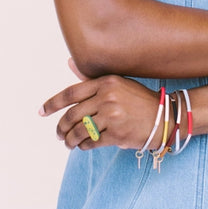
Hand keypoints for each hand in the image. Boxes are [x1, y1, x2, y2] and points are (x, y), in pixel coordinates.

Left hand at [39, 59, 160, 150]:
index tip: (41, 112)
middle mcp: (107, 97)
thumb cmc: (139, 100)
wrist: (165, 116)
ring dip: (69, 140)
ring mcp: (112, 116)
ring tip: (68, 143)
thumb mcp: (117, 83)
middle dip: (61, 127)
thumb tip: (70, 62)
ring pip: (79, 131)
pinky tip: (83, 146)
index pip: (71, 93)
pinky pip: (92, 142)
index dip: (52, 104)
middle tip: (58, 134)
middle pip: (72, 115)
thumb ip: (91, 78)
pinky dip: (84, 146)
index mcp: (105, 82)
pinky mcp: (117, 134)